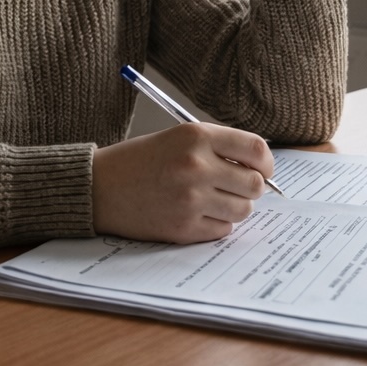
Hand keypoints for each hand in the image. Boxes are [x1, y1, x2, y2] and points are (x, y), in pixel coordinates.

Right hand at [92, 123, 273, 243]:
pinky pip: (223, 229)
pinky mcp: (184, 227)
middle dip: (249, 187)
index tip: (262, 168)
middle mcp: (196, 166)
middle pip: (254, 184)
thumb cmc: (141, 160)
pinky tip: (195, 212)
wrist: (100, 186)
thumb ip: (218, 148)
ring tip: (211, 199)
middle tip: (234, 186)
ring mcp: (191, 199)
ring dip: (234, 206)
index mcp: (196, 136)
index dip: (266, 162)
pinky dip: (216, 223)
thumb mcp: (179, 137)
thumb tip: (260, 169)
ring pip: (243, 210)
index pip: (256, 149)